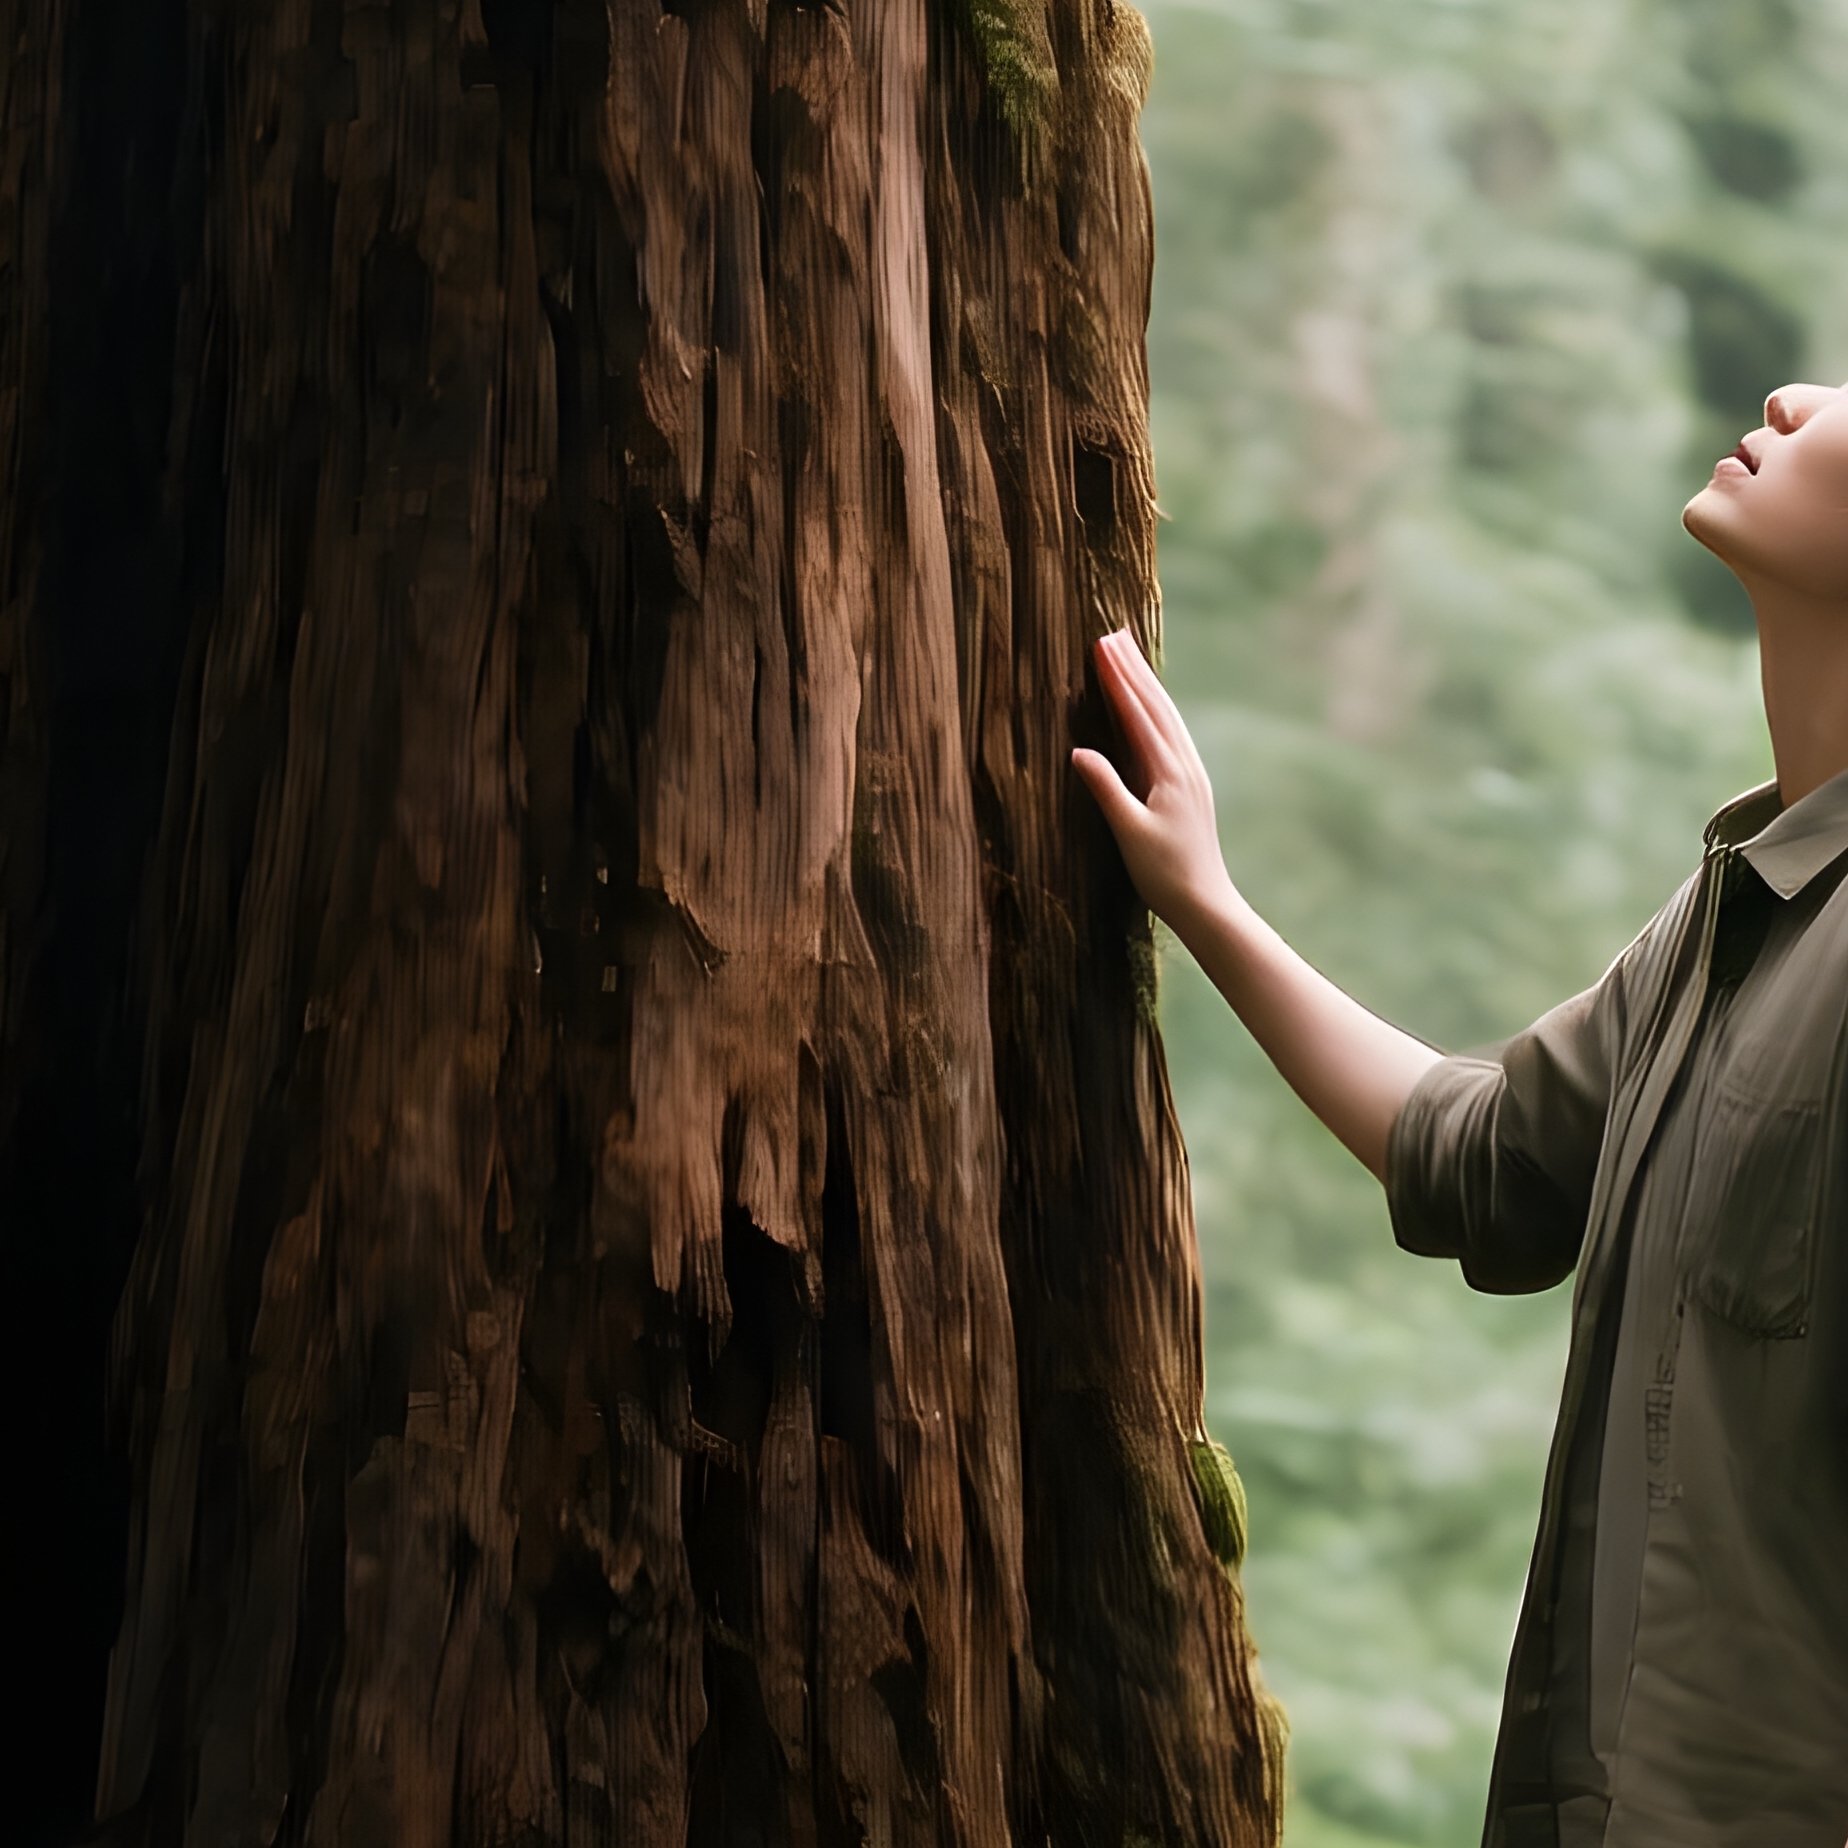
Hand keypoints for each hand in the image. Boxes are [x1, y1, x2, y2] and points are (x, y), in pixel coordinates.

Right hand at [1071, 627, 1236, 927]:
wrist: (1206, 903)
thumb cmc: (1165, 874)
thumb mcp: (1128, 833)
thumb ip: (1106, 789)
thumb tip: (1078, 752)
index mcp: (1169, 773)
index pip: (1138, 715)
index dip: (1118, 680)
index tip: (1101, 647)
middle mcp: (1184, 766)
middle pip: (1157, 706)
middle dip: (1133, 669)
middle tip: (1113, 635)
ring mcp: (1191, 775)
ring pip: (1167, 717)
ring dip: (1147, 684)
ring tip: (1129, 656)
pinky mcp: (1190, 787)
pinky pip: (1172, 734)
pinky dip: (1157, 709)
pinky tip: (1150, 707)